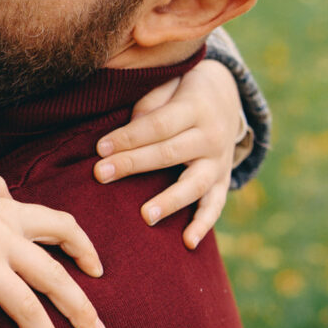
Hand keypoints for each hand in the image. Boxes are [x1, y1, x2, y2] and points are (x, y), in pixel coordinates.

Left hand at [93, 60, 245, 247]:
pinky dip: (203, 224)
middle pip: (169, 153)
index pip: (158, 125)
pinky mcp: (223, 180)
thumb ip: (150, 103)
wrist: (227, 96)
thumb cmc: (182, 90)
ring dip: (169, 201)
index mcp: (196, 108)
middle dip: (133, 164)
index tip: (100, 148)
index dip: (129, 136)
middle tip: (101, 175)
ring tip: (144, 216)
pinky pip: (216, 205)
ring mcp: (219, 161)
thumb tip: (129, 131)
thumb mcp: (170, 83)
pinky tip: (188, 243)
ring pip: (195, 184)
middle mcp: (211, 136)